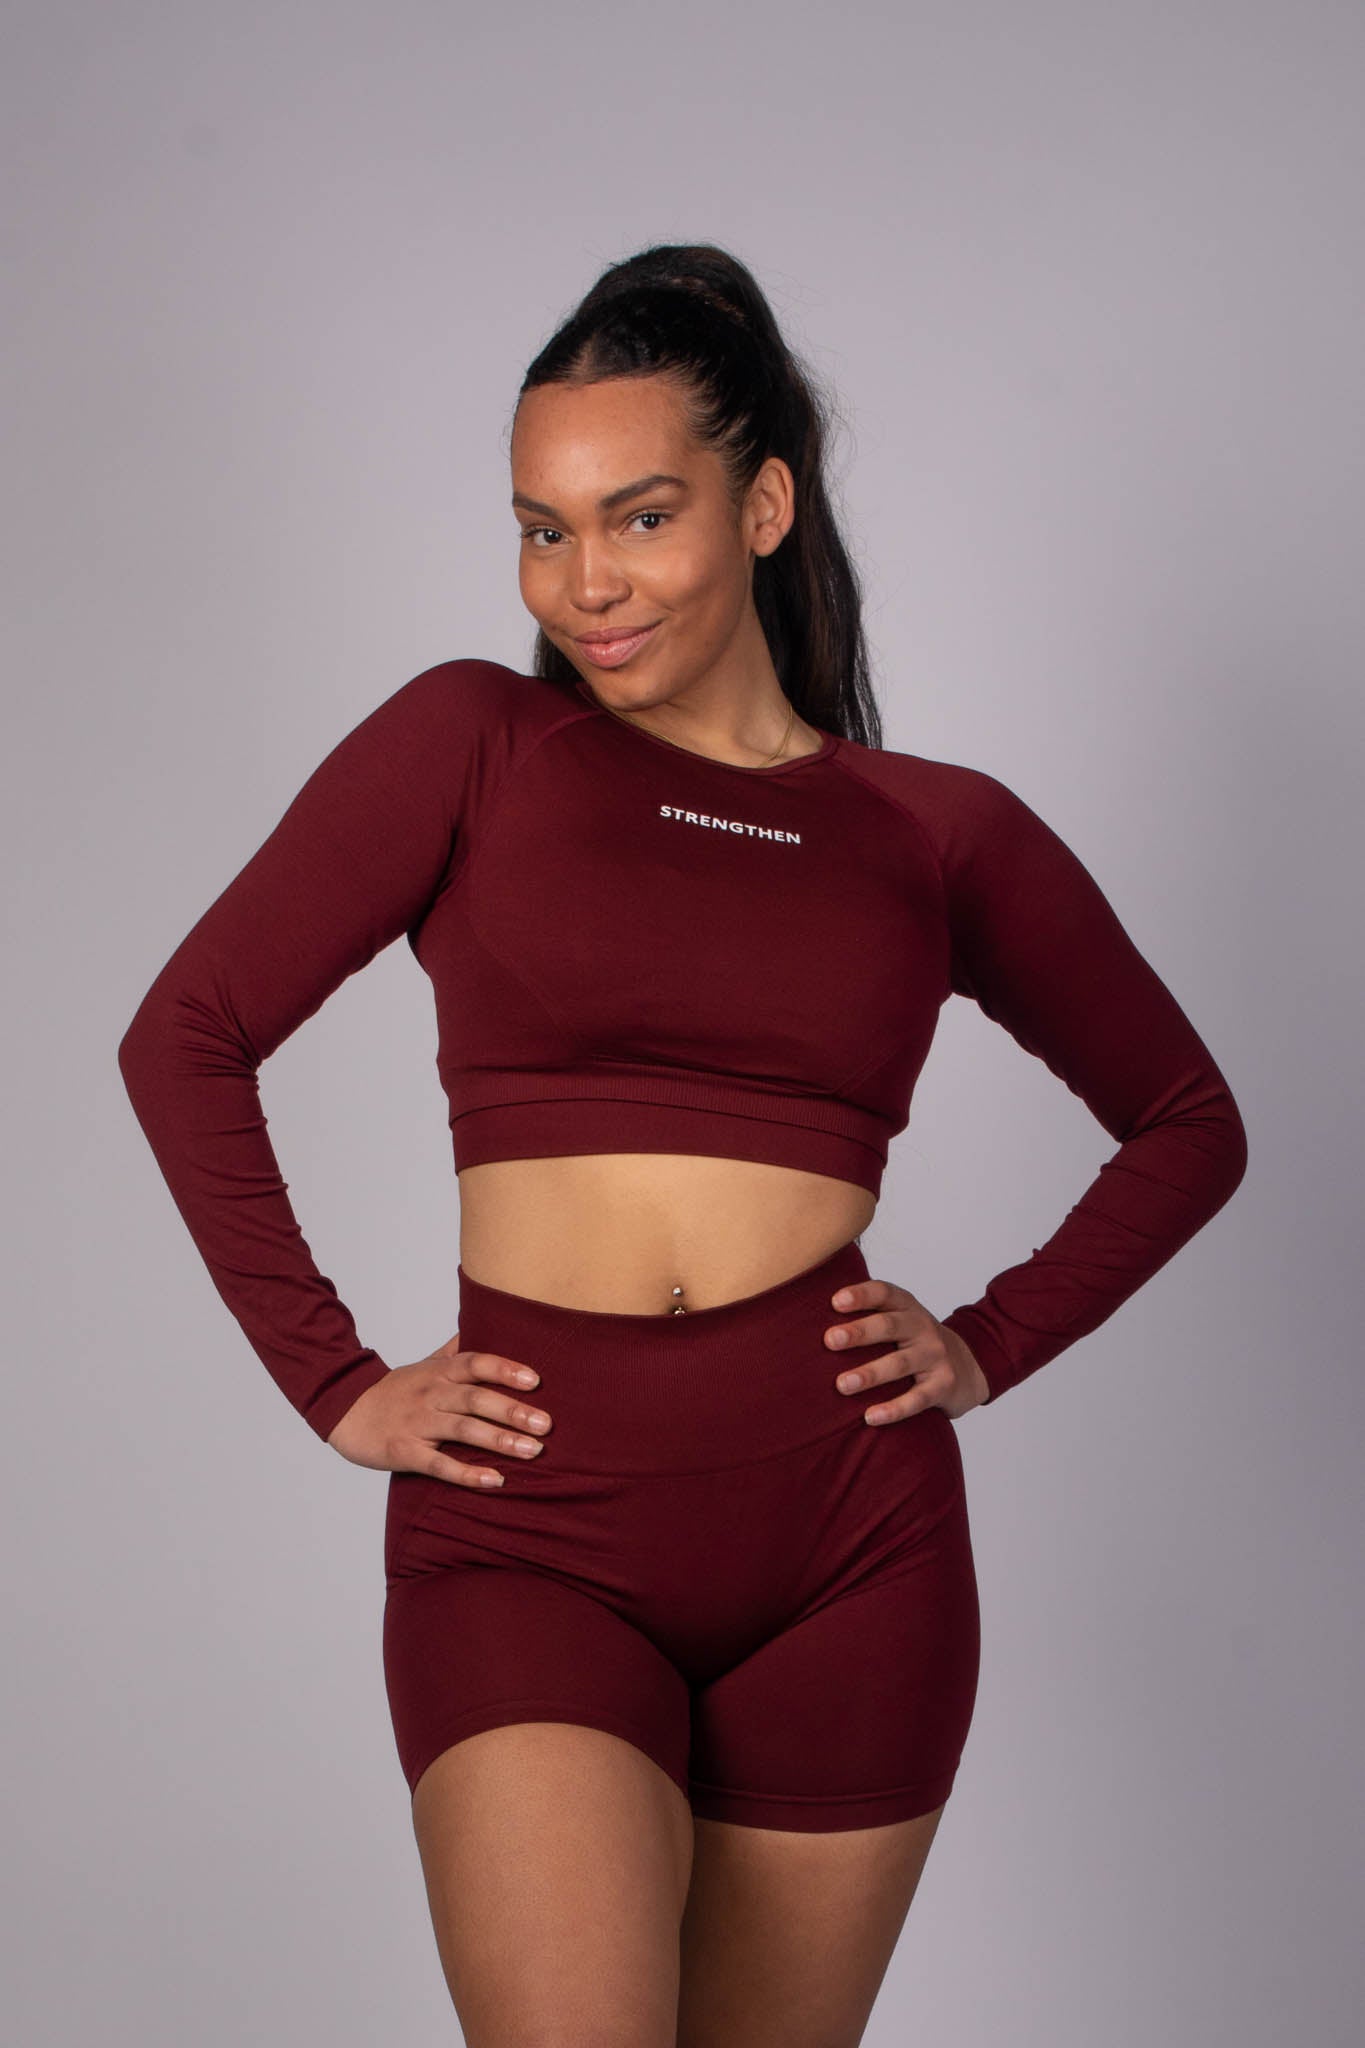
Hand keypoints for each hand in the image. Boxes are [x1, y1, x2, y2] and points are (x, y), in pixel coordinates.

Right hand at [326, 1327, 552, 1486]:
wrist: (343, 1410)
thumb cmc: (395, 1389)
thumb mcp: (426, 1364)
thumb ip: (457, 1349)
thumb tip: (486, 1322)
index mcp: (440, 1372)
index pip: (477, 1364)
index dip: (506, 1370)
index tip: (536, 1380)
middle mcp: (432, 1394)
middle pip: (476, 1399)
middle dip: (513, 1411)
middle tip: (547, 1424)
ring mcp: (418, 1424)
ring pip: (463, 1431)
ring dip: (500, 1441)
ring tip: (533, 1451)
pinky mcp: (405, 1452)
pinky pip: (439, 1464)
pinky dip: (467, 1473)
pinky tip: (495, 1480)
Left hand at [825, 1276, 989, 1421]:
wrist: (969, 1365)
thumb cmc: (916, 1341)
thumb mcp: (900, 1319)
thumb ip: (868, 1314)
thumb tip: (808, 1316)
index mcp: (907, 1307)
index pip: (884, 1293)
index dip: (862, 1294)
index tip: (835, 1301)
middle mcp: (922, 1327)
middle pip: (890, 1325)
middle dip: (859, 1332)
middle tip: (829, 1340)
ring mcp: (935, 1356)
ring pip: (900, 1363)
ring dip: (870, 1374)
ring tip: (842, 1385)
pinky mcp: (943, 1386)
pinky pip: (917, 1398)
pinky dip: (894, 1409)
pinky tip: (870, 1417)